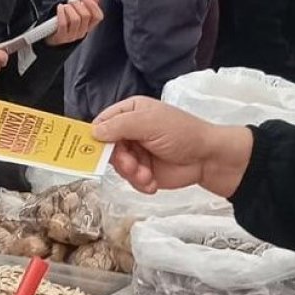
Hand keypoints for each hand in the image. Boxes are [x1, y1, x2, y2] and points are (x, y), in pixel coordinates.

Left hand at [46, 0, 104, 45]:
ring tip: (64, 6)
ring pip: (75, 19)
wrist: (54, 37)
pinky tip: (60, 7)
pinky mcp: (62, 37)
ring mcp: (72, 36)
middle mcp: (83, 32)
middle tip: (71, 1)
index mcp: (89, 26)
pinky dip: (61, 13)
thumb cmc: (67, 23)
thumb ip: (87, 4)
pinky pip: (63, 24)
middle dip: (77, 4)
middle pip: (86, 16)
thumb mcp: (78, 13)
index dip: (93, 5)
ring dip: (69, 8)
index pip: (98, 16)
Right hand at [93, 97, 252, 197]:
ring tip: (146, 174)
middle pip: (107, 148)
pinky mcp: (144, 172)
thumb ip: (119, 126)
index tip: (86, 149)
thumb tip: (93, 132)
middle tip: (131, 164)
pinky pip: (130, 180)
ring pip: (118, 166)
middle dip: (118, 159)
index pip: (103, 122)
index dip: (94, 135)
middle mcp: (131, 131)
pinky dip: (140, 183)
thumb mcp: (148, 122)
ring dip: (131, 172)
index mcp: (131, 112)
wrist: (207, 158)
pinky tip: (152, 182)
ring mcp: (137, 152)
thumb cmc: (180, 132)